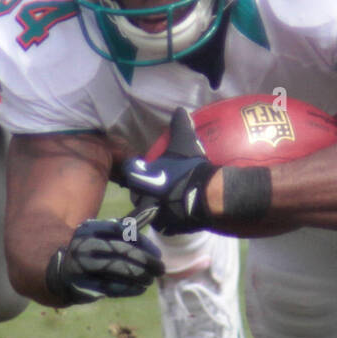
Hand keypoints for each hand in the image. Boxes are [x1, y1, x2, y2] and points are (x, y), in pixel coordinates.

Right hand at [44, 218, 163, 304]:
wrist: (57, 271)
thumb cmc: (90, 249)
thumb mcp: (103, 234)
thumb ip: (127, 226)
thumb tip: (154, 209)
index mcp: (89, 229)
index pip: (122, 232)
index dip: (143, 243)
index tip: (157, 253)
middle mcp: (84, 245)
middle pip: (122, 251)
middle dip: (145, 261)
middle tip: (160, 268)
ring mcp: (81, 266)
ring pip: (118, 269)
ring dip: (139, 275)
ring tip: (151, 278)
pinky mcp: (82, 285)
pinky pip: (111, 287)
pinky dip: (129, 288)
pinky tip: (141, 287)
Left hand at [124, 108, 217, 235]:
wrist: (205, 197)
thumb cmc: (189, 168)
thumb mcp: (185, 142)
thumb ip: (179, 125)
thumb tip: (180, 109)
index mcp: (140, 178)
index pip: (131, 171)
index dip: (136, 167)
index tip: (142, 165)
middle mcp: (142, 198)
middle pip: (137, 192)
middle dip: (144, 188)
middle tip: (157, 182)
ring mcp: (153, 215)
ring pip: (148, 210)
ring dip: (155, 205)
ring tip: (167, 199)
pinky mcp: (166, 227)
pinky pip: (163, 223)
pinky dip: (169, 218)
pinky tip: (177, 213)